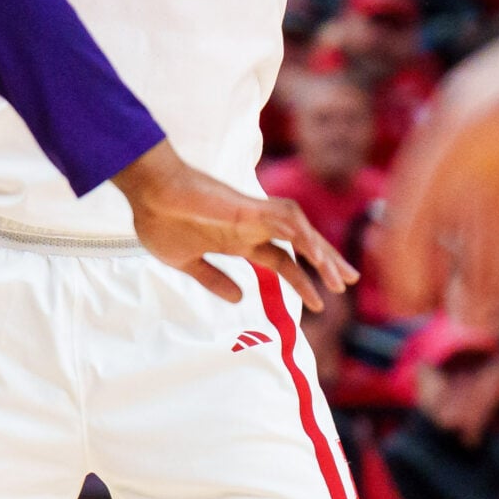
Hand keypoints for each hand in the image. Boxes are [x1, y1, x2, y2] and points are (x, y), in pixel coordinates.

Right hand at [111, 140, 355, 306]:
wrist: (147, 192)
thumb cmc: (160, 220)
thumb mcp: (186, 261)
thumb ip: (212, 278)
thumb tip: (239, 298)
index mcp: (239, 240)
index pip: (281, 262)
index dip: (301, 282)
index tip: (319, 305)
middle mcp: (251, 228)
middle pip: (299, 246)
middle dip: (327, 263)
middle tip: (351, 281)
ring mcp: (252, 216)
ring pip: (298, 231)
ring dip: (321, 251)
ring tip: (339, 276)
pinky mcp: (247, 207)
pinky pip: (283, 219)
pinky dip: (302, 235)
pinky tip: (315, 253)